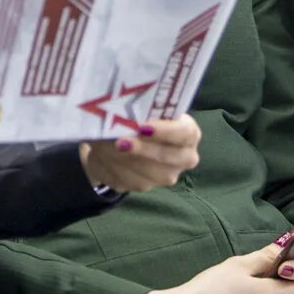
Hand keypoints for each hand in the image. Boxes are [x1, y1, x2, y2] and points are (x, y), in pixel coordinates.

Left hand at [80, 115, 200, 192]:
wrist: (119, 138)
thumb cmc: (137, 115)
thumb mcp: (139, 108)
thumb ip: (138, 111)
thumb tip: (123, 115)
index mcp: (188, 132)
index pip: (185, 133)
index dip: (165, 131)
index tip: (143, 126)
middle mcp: (184, 157)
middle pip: (168, 157)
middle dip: (142, 149)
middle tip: (121, 141)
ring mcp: (167, 175)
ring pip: (148, 173)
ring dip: (125, 160)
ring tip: (107, 146)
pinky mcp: (146, 185)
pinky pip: (131, 181)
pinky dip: (116, 168)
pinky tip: (105, 157)